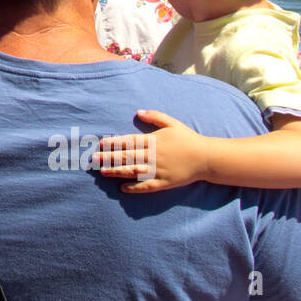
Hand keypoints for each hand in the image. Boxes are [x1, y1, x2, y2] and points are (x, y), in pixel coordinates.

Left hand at [93, 109, 209, 192]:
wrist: (206, 158)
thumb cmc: (187, 139)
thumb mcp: (172, 123)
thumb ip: (155, 117)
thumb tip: (138, 112)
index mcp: (154, 141)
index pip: (130, 141)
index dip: (114, 142)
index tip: (101, 143)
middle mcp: (154, 155)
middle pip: (127, 157)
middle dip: (109, 157)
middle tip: (94, 159)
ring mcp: (159, 170)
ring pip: (134, 171)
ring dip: (117, 172)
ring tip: (103, 172)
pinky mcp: (165, 182)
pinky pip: (147, 186)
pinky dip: (134, 188)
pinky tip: (123, 188)